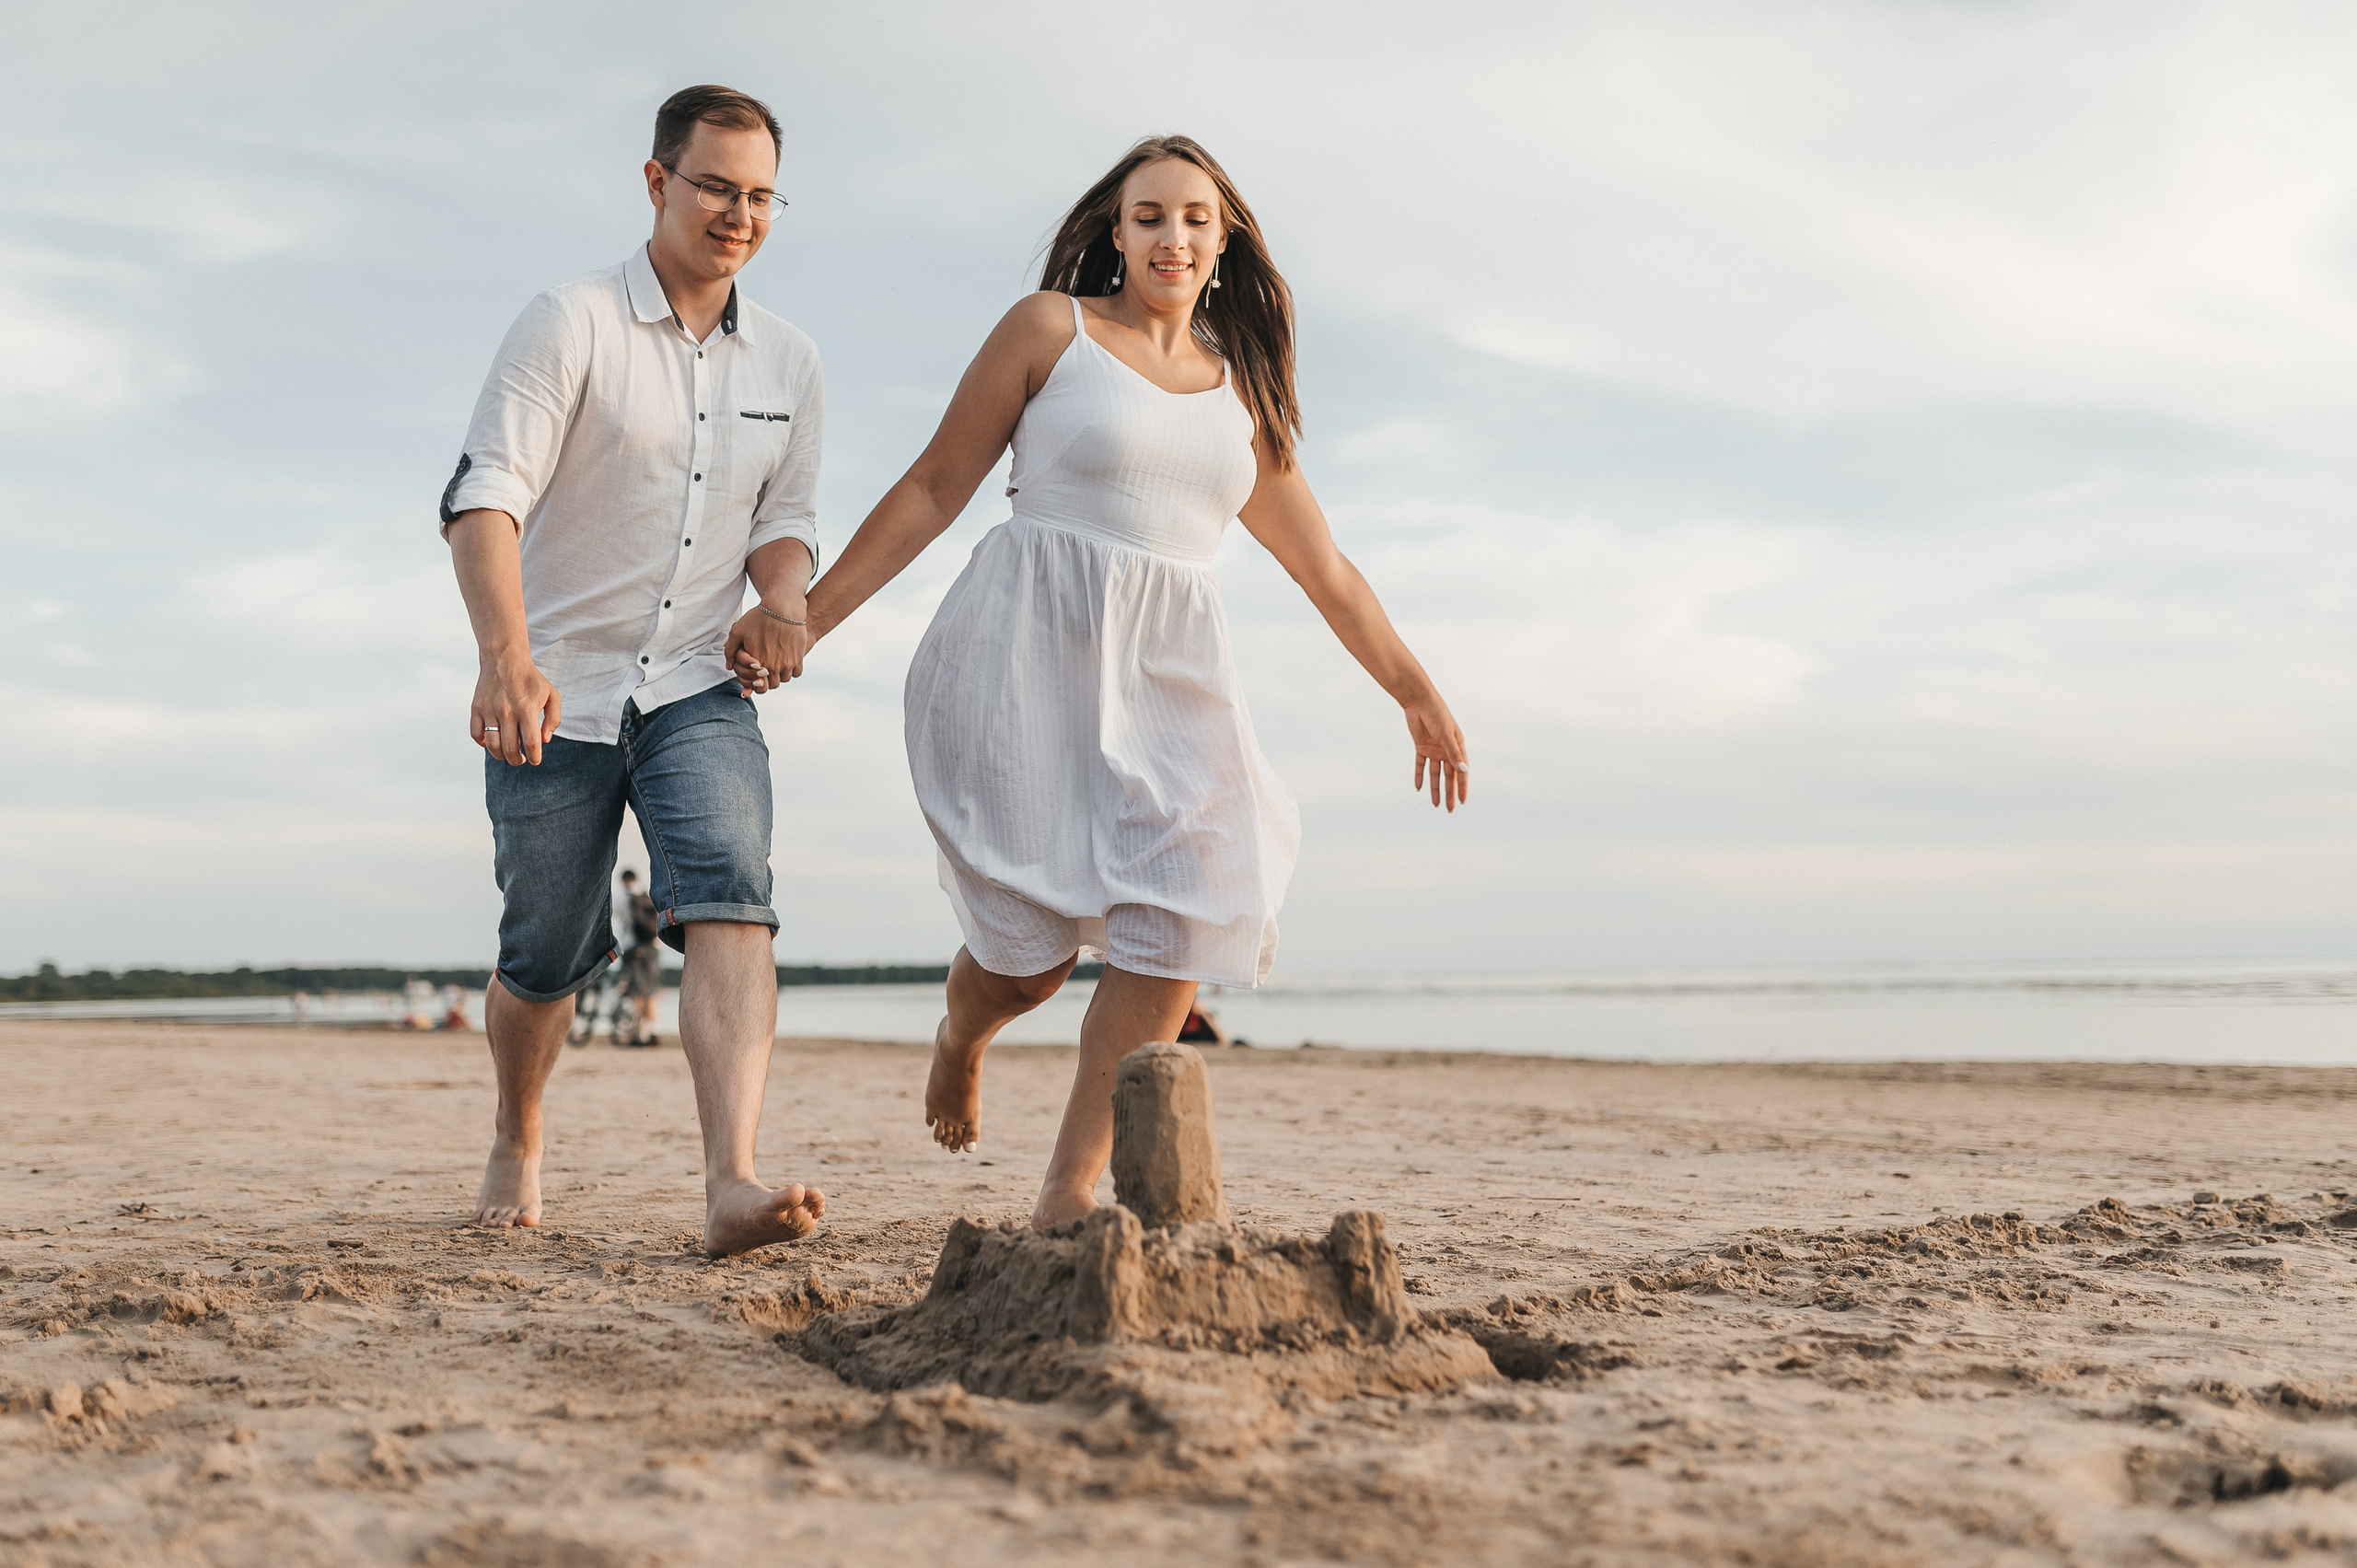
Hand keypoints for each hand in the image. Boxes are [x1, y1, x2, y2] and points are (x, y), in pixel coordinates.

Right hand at [472, 652, 560, 764]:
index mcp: (527, 709)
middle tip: (520, 760)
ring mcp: (489, 710)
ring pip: (492, 744)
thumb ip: (553, 719)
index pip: (531, 742)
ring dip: (500, 756)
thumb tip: (545, 740)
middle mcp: (507, 711)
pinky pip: (476, 734)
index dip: (534, 757)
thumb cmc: (531, 680)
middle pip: (510, 748)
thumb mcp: (552, 695)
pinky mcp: (477, 708)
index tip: (535, 761)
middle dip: (517, 760)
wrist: (505, 659)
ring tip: (507, 754)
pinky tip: (492, 742)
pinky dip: (483, 743)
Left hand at [725, 592, 810, 695]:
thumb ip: (730, 651)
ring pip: (785, 679)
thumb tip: (729, 667)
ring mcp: (788, 663)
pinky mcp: (799, 657)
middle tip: (766, 670)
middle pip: (772, 685)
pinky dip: (792, 669)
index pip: (758, 686)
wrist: (782, 608)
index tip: (758, 675)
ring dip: (780, 674)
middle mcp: (773, 666)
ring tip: (776, 663)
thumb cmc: (759, 618)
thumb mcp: (738, 631)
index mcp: (757, 663)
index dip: (757, 683)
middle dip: (768, 679)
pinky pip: (797, 672)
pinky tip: (787, 660)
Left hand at [1405, 697, 1468, 811]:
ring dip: (1435, 789)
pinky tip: (1418, 788)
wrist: (1419, 701)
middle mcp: (1447, 750)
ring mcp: (1434, 750)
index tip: (1463, 801)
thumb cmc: (1437, 714)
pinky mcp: (1421, 747)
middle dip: (1449, 793)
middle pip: (1449, 776)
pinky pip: (1420, 765)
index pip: (1461, 771)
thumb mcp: (1447, 735)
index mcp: (1457, 746)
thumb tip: (1464, 771)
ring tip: (1435, 804)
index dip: (1462, 787)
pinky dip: (1419, 776)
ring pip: (1435, 774)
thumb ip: (1454, 753)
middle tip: (1450, 809)